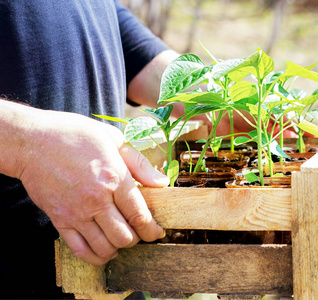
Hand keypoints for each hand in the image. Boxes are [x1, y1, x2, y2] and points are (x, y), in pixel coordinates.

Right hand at [19, 110, 168, 264]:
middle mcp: (96, 200)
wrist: (32, 141)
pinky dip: (95, 256)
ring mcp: (76, 213)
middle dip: (137, 239)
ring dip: (117, 248)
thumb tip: (161, 183)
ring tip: (121, 239)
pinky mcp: (59, 220)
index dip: (152, 230)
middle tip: (139, 232)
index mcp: (114, 179)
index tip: (157, 232)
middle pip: (125, 237)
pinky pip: (79, 250)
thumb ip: (140, 164)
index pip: (140, 216)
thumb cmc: (74, 135)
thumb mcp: (113, 139)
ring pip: (104, 247)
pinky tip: (102, 249)